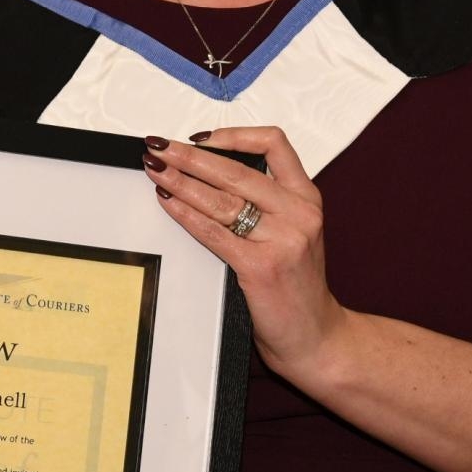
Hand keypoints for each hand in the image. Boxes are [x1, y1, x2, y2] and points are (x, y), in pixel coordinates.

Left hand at [143, 128, 346, 376]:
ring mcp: (282, 239)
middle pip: (235, 170)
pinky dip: (185, 215)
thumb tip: (209, 174)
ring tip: (155, 171)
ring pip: (220, 199)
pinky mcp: (261, 267)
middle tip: (160, 146)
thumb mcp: (295, 233)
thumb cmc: (298, 286)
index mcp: (307, 198)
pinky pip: (214, 232)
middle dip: (189, 156)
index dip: (234, 135)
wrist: (316, 336)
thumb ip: (267, 203)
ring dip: (180, 181)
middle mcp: (298, 213)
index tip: (202, 138)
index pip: (274, 144)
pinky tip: (168, 203)